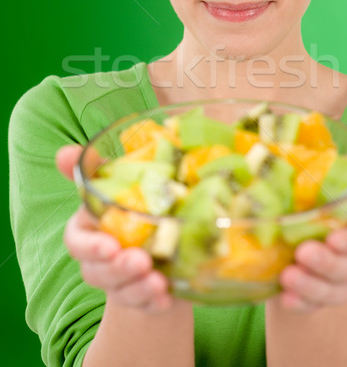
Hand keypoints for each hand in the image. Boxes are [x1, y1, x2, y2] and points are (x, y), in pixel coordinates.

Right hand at [56, 144, 173, 312]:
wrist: (165, 237)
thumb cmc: (138, 203)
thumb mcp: (122, 181)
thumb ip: (95, 169)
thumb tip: (65, 153)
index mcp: (92, 228)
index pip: (76, 242)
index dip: (90, 246)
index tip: (111, 246)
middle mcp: (102, 258)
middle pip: (98, 271)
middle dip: (118, 269)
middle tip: (142, 261)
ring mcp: (122, 281)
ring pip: (121, 292)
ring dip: (138, 288)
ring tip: (158, 282)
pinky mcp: (144, 296)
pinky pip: (145, 306)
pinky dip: (154, 303)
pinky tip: (167, 297)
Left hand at [277, 145, 346, 311]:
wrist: (288, 237)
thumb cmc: (311, 198)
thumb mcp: (327, 178)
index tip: (334, 238)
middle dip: (330, 264)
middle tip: (302, 253)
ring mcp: (339, 279)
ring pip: (337, 291)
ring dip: (313, 286)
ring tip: (287, 276)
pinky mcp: (316, 297)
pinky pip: (314, 306)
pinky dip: (300, 304)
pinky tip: (284, 298)